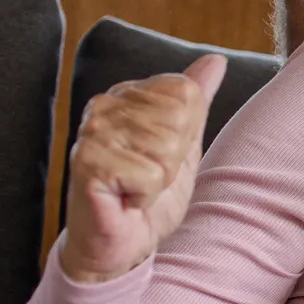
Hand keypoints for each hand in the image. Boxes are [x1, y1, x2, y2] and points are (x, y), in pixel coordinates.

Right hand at [58, 56, 227, 283]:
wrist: (121, 243)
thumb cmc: (149, 193)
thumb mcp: (184, 143)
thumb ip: (196, 101)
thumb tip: (216, 60)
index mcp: (126, 95)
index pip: (185, 92)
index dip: (185, 134)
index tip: (160, 156)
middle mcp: (103, 107)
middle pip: (179, 117)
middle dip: (174, 158)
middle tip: (147, 176)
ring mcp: (91, 134)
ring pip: (166, 146)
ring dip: (160, 178)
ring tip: (135, 188)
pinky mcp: (87, 164)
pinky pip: (148, 174)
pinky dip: (145, 196)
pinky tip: (124, 201)